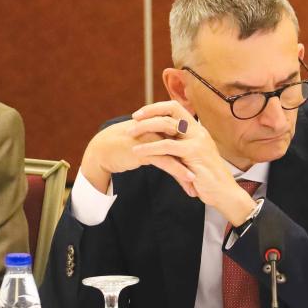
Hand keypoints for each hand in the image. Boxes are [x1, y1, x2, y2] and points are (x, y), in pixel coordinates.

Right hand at [81, 102, 199, 198]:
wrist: (102, 150)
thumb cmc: (125, 145)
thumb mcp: (147, 140)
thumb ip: (162, 140)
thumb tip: (178, 149)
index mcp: (162, 124)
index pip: (185, 137)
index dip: (195, 153)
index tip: (204, 168)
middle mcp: (159, 128)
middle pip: (185, 144)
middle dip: (196, 162)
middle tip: (206, 178)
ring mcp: (153, 138)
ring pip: (178, 153)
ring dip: (189, 169)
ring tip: (198, 184)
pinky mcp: (145, 149)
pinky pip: (166, 160)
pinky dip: (179, 170)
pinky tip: (189, 178)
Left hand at [130, 102, 258, 225]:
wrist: (223, 191)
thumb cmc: (207, 177)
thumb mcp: (192, 157)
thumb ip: (180, 147)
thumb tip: (162, 142)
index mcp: (197, 130)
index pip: (176, 108)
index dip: (157, 108)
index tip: (141, 114)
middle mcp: (198, 131)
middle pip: (172, 109)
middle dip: (150, 111)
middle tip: (133, 118)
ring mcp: (197, 140)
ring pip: (167, 124)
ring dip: (145, 127)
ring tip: (130, 133)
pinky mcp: (194, 152)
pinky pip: (167, 146)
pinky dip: (150, 147)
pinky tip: (138, 151)